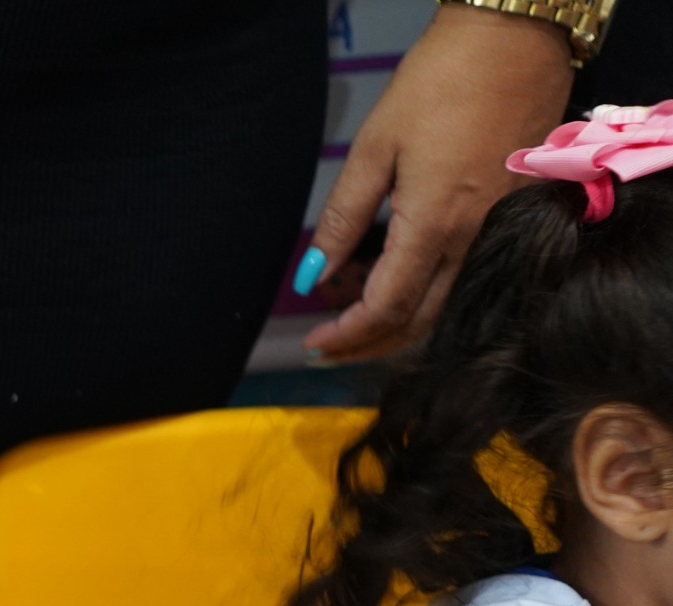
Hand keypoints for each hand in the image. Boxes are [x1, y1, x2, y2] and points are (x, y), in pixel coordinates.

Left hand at [303, 5, 572, 361]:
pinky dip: (427, 292)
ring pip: (447, 304)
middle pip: (420, 322)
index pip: (387, 307)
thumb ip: (343, 218)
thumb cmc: (440, 84)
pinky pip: (469, 276)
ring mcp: (501, 230)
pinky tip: (395, 278)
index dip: (347, 335)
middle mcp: (475, 239)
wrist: (515, 40)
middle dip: (369, 343)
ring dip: (397, 322)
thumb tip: (312, 275)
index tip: (314, 342)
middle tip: (329, 344)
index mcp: (435, 224)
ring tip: (350, 309)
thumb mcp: (374, 149)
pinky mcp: (515, 216)